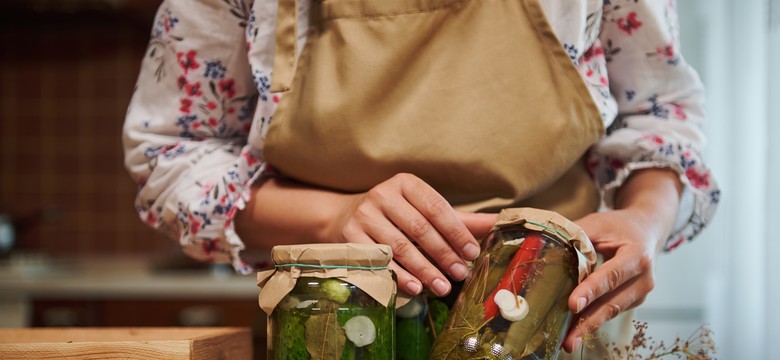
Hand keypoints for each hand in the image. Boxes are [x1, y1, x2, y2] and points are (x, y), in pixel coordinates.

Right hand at [327, 173, 495, 296]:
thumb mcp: (424, 211)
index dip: (456, 231)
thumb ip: (460, 219)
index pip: (436, 207)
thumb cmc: (395, 216)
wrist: (343, 218)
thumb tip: (499, 223)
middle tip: (461, 274)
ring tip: (443, 287)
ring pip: (400, 247)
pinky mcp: (349, 236)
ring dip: (424, 270)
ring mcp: (363, 215)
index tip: (472, 253)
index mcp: (406, 183)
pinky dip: (399, 276)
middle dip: (443, 254)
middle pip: (419, 229)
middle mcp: (382, 194)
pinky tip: (416, 288)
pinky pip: (380, 260)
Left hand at [562, 209, 658, 351]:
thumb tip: (547, 251)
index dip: (591, 291)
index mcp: (637, 255)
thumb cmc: (618, 226)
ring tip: (569, 340)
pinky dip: (593, 319)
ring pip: (611, 311)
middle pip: (613, 302)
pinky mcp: (633, 300)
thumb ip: (576, 237)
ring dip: (589, 326)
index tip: (572, 304)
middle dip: (588, 321)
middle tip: (569, 337)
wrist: (646, 230)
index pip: (610, 275)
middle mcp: (644, 278)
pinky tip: (575, 329)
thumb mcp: (598, 224)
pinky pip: (611, 311)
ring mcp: (641, 292)